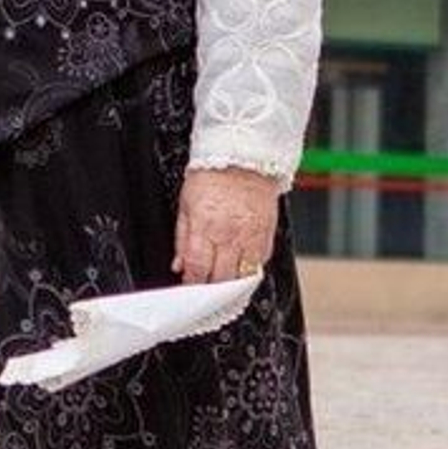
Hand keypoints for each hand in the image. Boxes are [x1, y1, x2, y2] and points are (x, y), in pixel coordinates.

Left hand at [172, 165, 279, 284]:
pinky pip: (261, 262)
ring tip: (224, 287)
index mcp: (205, 227)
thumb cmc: (212, 175)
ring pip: (243, 276)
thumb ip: (182, 238)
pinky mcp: (268, 233)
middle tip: (205, 292)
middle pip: (221, 278)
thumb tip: (179, 264)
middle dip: (211, 289)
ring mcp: (251, 236)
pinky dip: (251, 270)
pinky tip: (241, 269)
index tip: (190, 289)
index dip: (192, 284)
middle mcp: (230, 235)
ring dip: (232, 285)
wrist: (244, 156)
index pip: (198, 269)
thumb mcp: (185, 204)